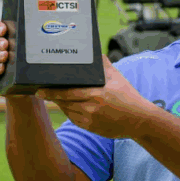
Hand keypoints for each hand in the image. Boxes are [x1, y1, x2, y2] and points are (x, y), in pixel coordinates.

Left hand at [36, 55, 156, 137]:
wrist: (139, 120)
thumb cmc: (128, 96)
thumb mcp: (117, 78)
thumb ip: (104, 65)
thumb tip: (95, 52)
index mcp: (96, 94)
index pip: (67, 92)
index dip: (52, 91)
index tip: (40, 89)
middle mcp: (91, 107)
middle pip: (64, 102)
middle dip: (51, 97)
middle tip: (40, 92)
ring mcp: (90, 119)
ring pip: (68, 111)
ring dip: (60, 104)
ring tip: (53, 97)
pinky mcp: (91, 128)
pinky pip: (74, 119)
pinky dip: (69, 112)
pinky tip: (68, 106)